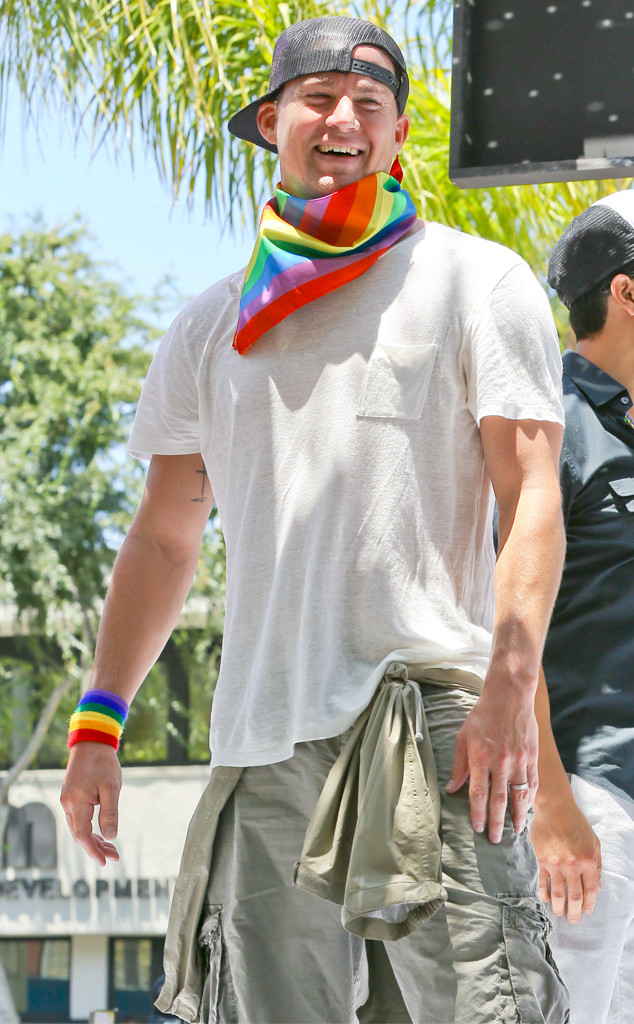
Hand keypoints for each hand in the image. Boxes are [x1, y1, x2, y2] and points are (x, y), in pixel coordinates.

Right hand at [60, 742, 121, 864]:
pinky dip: (89, 829)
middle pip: (79, 835)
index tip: (105, 861)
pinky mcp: (71, 797)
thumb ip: (110, 813)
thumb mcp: (111, 787)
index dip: (93, 851)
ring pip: (78, 828)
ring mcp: (67, 800)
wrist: (91, 742)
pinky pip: (78, 819)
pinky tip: (101, 833)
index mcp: (76, 802)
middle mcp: (67, 804)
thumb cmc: (103, 762)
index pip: (82, 835)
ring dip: (93, 840)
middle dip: (96, 848)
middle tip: (114, 857)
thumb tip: (110, 837)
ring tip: (111, 849)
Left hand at [445, 682, 537, 842]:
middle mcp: (500, 762)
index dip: (478, 813)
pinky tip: (527, 810)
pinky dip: (530, 799)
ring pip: (519, 796)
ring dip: (517, 816)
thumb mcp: (463, 737)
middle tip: (495, 839)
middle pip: (498, 800)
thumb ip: (459, 765)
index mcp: (480, 757)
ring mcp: (519, 760)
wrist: (509, 695)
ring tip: (515, 831)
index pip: (478, 794)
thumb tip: (452, 788)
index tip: (478, 828)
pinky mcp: (533, 756)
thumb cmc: (483, 715)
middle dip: (496, 823)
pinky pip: (532, 783)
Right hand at [531, 793, 601, 922]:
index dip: (589, 905)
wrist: (554, 807)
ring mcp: (556, 862)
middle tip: (573, 921)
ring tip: (559, 913)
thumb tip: (597, 888)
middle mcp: (572, 864)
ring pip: (557, 893)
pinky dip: (544, 893)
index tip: (587, 912)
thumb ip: (596, 866)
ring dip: (559, 907)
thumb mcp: (594, 842)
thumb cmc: (576, 823)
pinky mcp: (542, 859)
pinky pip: (543, 881)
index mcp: (588, 860)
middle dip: (575, 912)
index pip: (590, 890)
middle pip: (574, 896)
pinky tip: (546, 899)